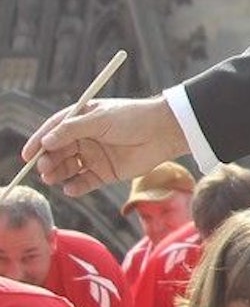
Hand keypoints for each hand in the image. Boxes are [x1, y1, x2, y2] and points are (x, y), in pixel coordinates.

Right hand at [22, 96, 189, 195]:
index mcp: (81, 120)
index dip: (38, 142)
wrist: (164, 132)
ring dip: (58, 174)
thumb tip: (46, 141)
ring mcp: (94, 157)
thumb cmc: (133, 118)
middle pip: (57, 152)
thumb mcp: (100, 119)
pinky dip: (76, 187)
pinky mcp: (105, 173)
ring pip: (68, 169)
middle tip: (43, 168)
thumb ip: (72, 130)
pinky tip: (72, 189)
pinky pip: (84, 183)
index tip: (27, 155)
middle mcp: (84, 139)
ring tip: (52, 177)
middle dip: (48, 160)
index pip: (53, 131)